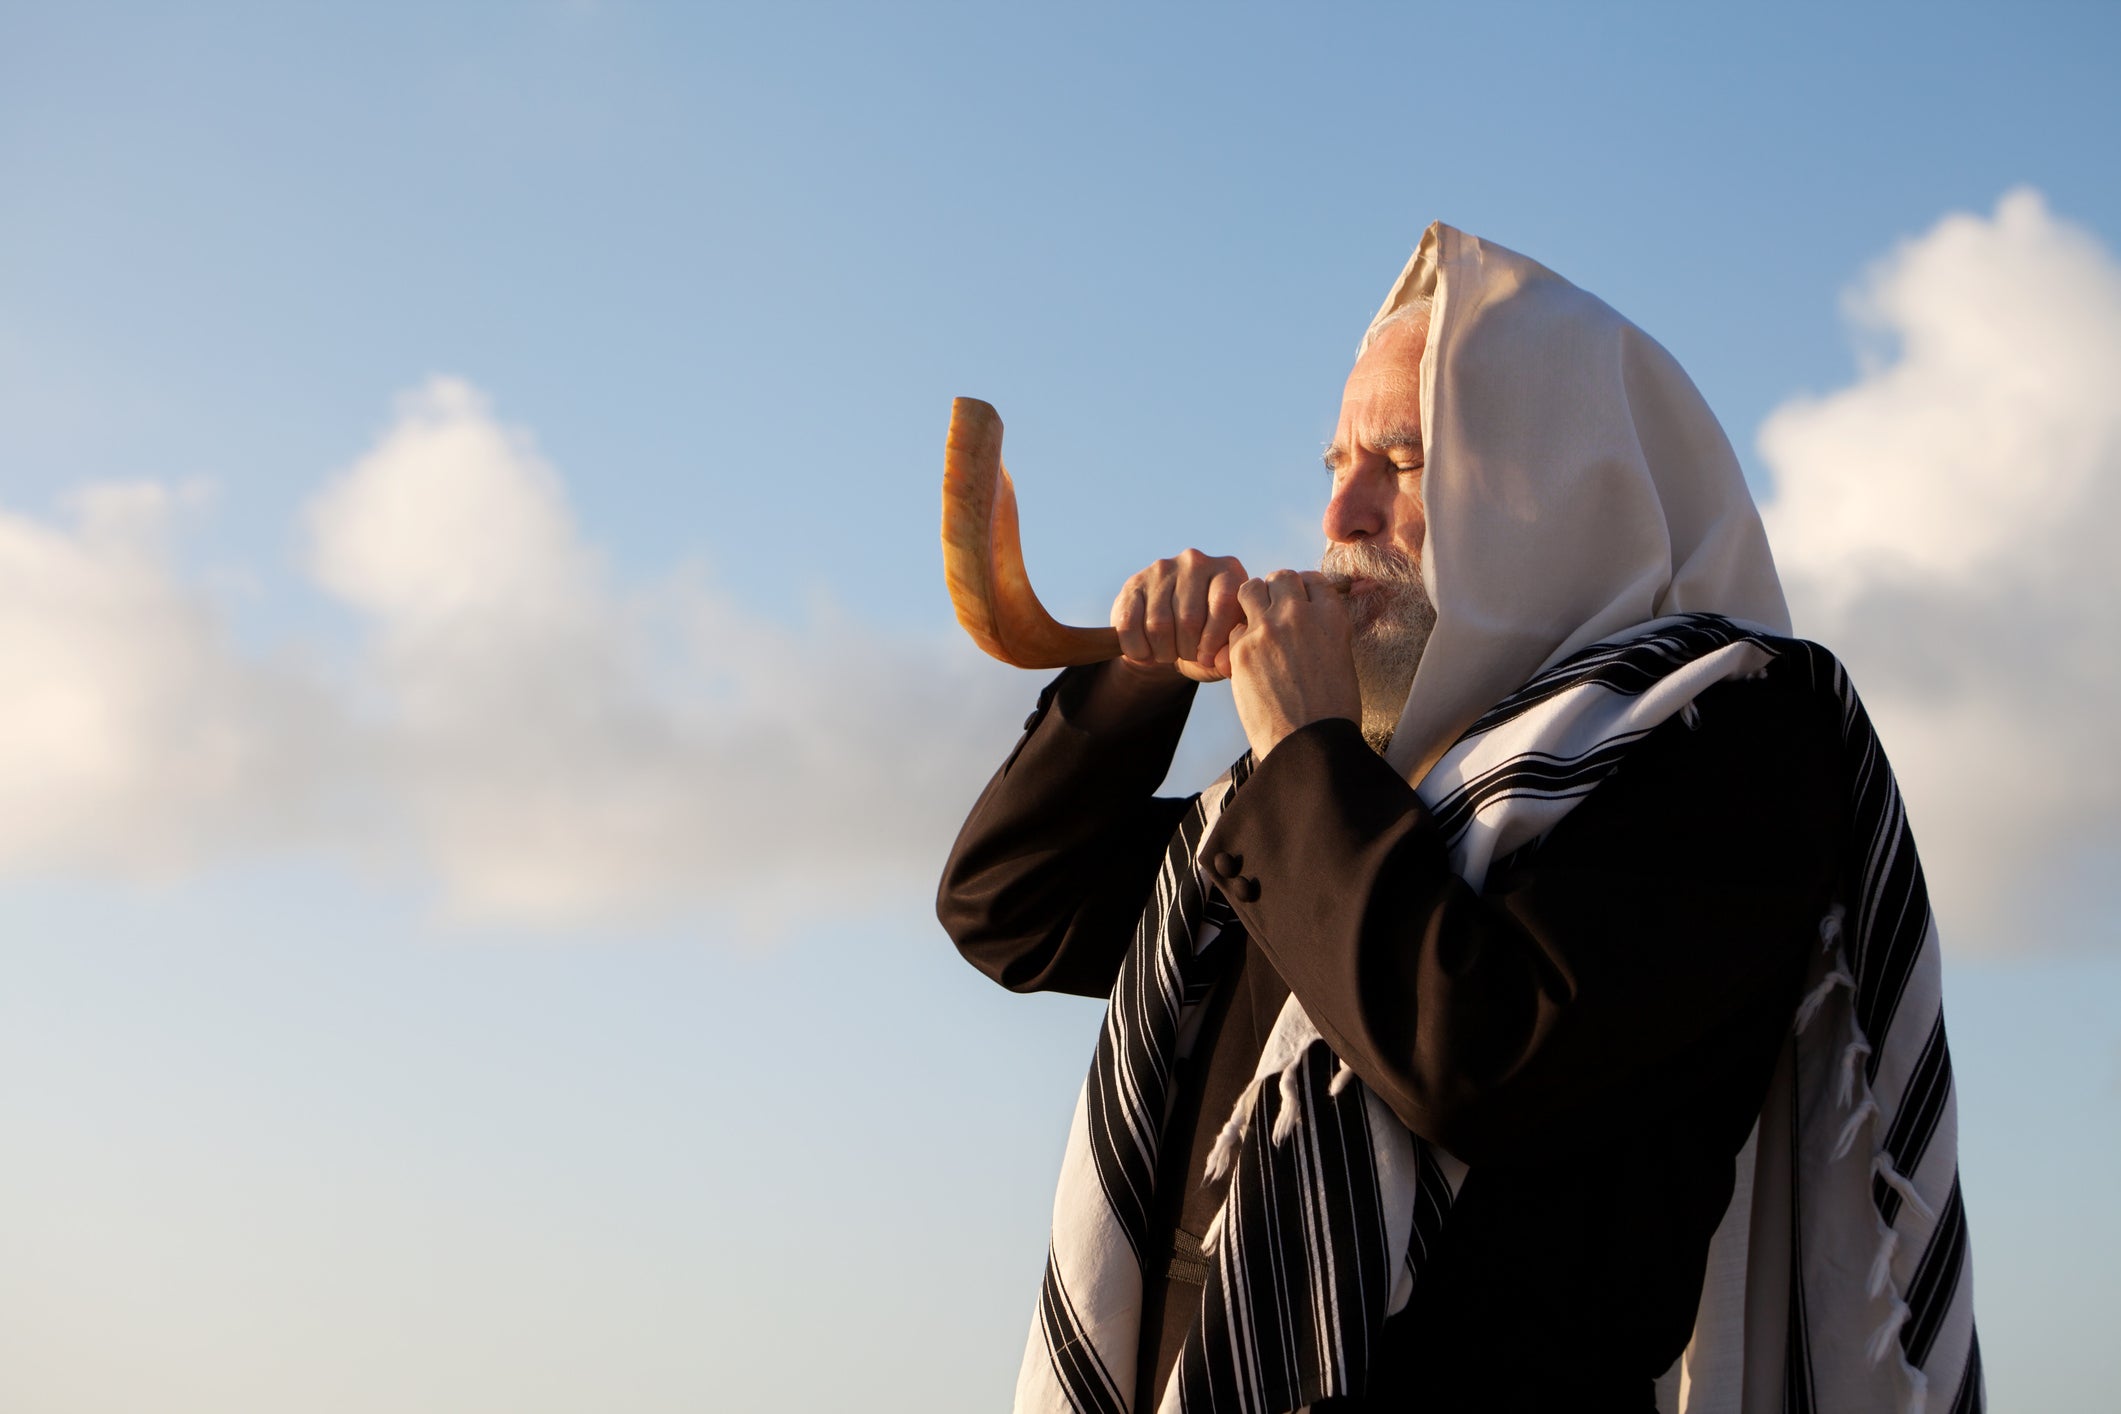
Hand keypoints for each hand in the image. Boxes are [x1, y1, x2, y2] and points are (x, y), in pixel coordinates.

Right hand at [1109, 549, 1248, 682]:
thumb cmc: (1208, 638)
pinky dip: (1137, 649)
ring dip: (1163, 651)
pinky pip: (1129, 625)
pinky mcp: (1133, 583)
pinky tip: (1146, 652)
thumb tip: (1223, 662)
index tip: (1207, 659)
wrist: (1172, 631)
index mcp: (1228, 570)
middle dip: (1187, 650)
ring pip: (1159, 624)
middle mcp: (1195, 562)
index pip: (1224, 601)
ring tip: (1169, 653)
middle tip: (1187, 655)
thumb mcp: (1226, 645)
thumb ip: (1232, 653)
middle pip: (1189, 619)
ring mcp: (1162, 569)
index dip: (1214, 638)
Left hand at [1216, 570, 1359, 759]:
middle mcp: (1301, 615)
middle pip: (1280, 578)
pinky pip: (1233, 628)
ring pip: (1249, 589)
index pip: (1313, 580)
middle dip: (1275, 590)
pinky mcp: (1242, 650)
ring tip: (1253, 624)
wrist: (1312, 745)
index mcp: (1332, 618)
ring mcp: (1269, 630)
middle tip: (1272, 611)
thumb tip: (1307, 623)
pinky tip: (1244, 658)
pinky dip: (1237, 639)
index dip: (1302, 589)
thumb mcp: (1340, 660)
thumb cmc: (1331, 712)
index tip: (1297, 601)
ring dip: (1250, 602)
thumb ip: (1323, 632)